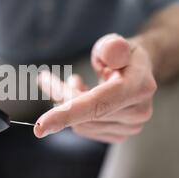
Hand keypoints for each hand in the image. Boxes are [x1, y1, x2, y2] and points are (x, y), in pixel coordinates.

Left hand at [34, 33, 156, 142]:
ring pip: (80, 124)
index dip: (68, 114)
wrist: (139, 71)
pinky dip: (74, 115)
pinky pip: (84, 129)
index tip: (39, 127)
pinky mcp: (119, 135)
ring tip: (76, 82)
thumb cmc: (121, 54)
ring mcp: (130, 127)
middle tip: (47, 78)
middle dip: (62, 95)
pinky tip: (82, 99)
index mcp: (139, 86)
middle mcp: (138, 112)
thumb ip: (111, 46)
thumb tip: (111, 53)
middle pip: (84, 113)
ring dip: (66, 105)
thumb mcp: (115, 42)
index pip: (99, 104)